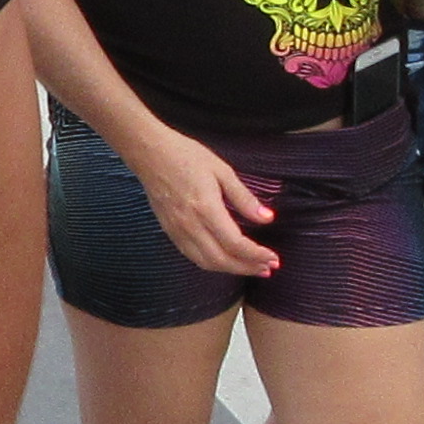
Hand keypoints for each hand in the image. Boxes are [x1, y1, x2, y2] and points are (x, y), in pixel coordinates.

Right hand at [130, 117, 280, 279]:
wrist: (150, 154)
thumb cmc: (187, 156)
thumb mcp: (222, 171)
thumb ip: (244, 198)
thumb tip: (267, 218)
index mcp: (206, 208)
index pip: (235, 243)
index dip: (256, 255)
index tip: (273, 258)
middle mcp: (190, 225)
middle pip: (222, 260)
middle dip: (248, 267)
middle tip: (268, 268)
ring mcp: (177, 231)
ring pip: (206, 263)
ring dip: (231, 270)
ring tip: (251, 268)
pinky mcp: (169, 232)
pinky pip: (193, 256)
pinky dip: (212, 264)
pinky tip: (226, 260)